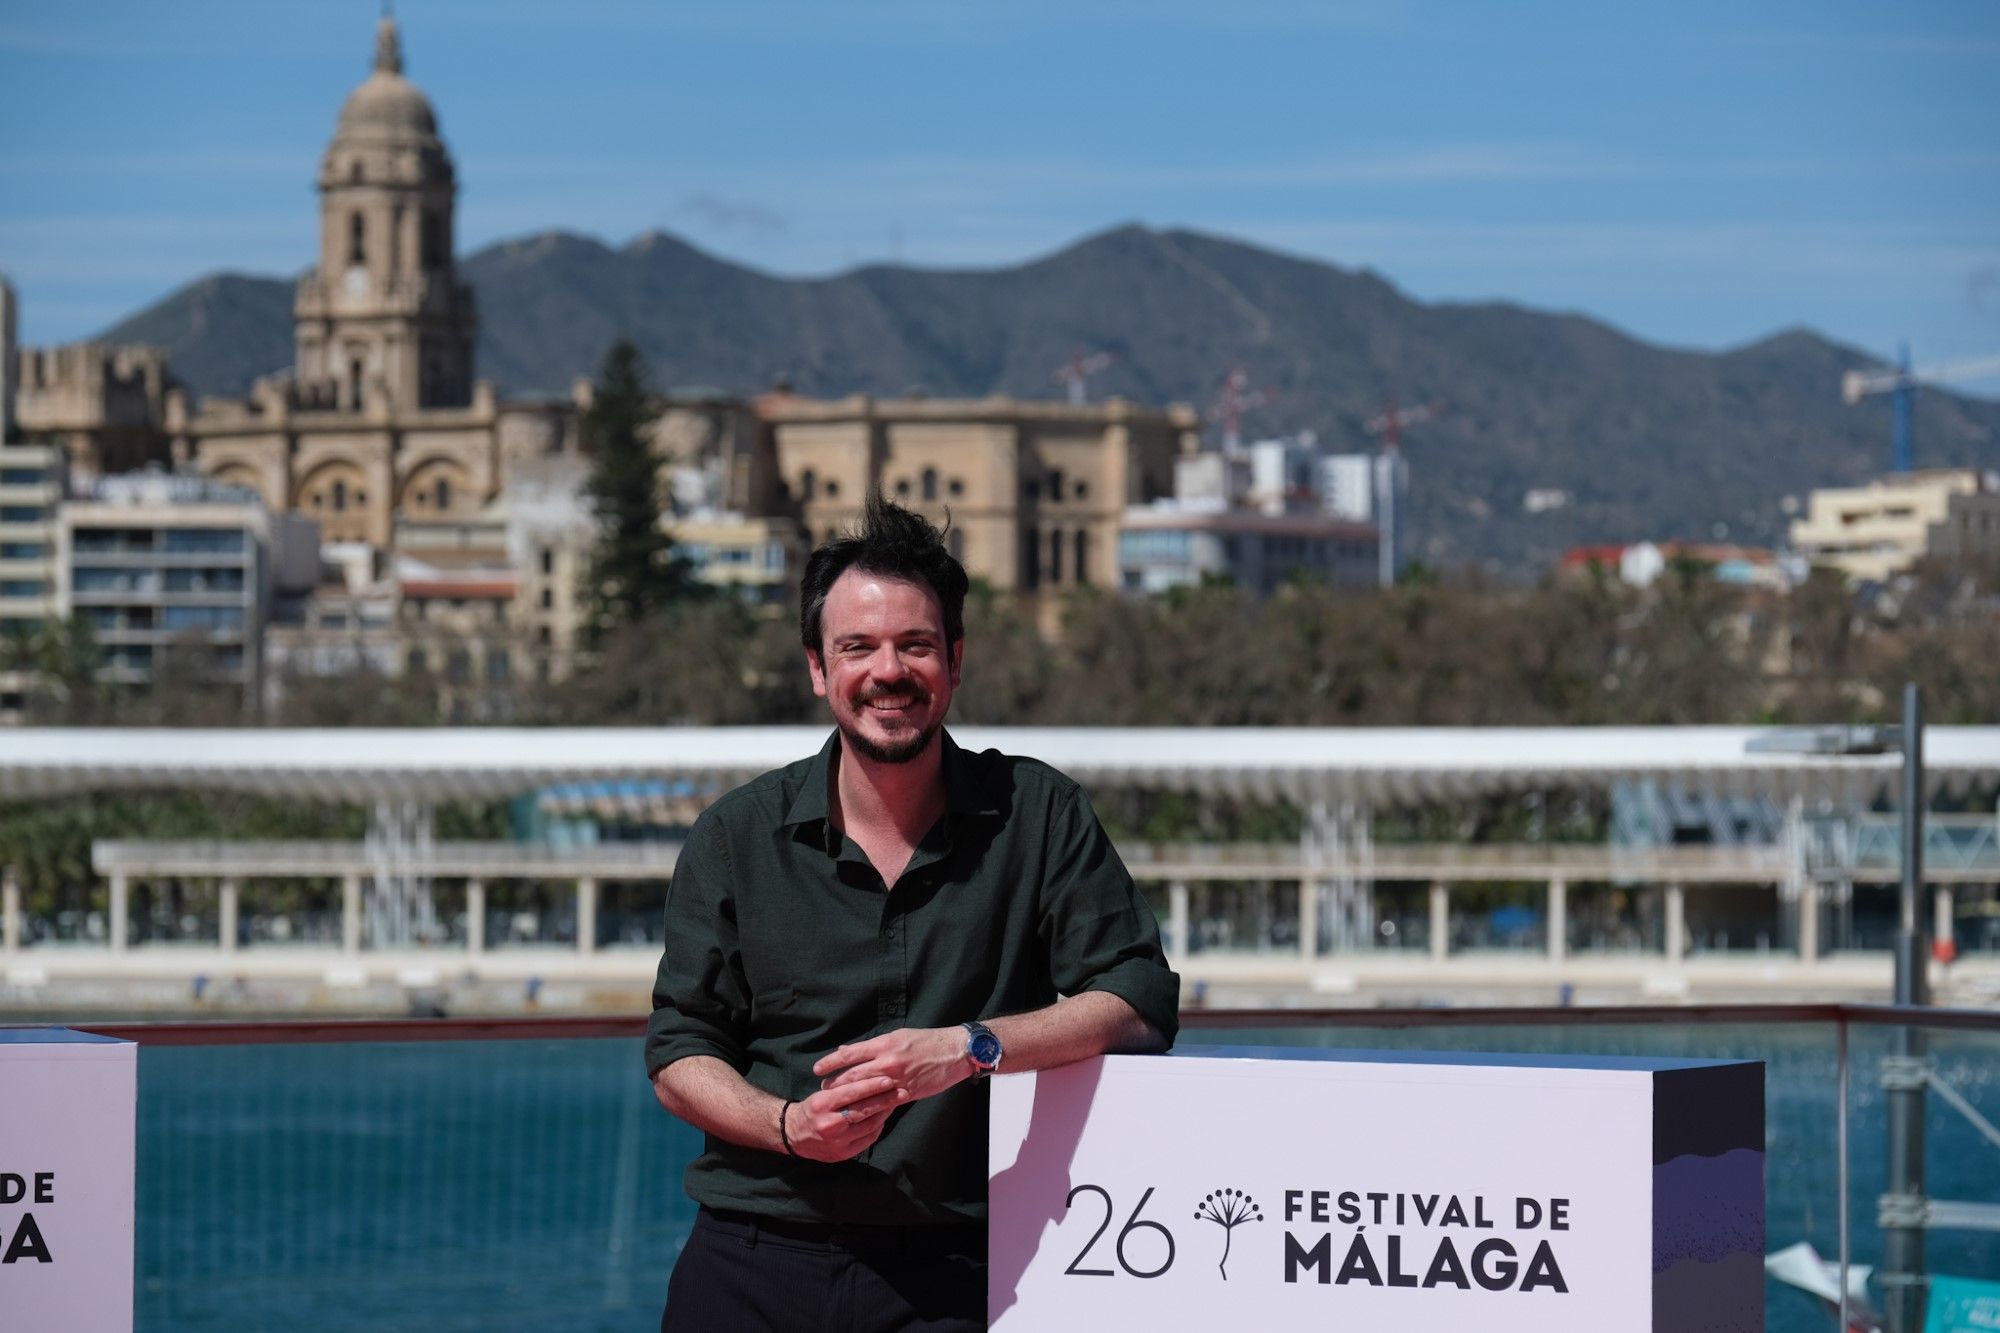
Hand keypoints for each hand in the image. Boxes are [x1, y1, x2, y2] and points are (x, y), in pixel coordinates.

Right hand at [784, 1075, 907, 1162]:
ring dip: (885, 1113)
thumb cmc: (811, 1109)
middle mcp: (829, 1123)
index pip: (851, 1092)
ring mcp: (837, 1141)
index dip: (872, 1085)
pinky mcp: (843, 1154)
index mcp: (822, 1103)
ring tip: (896, 1102)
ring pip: (869, 1125)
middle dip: (885, 1099)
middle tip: (901, 1091)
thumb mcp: (821, 1093)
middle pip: (863, 1110)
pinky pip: (867, 1140)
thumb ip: (842, 1082)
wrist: (792, 1135)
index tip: (888, 1079)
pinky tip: (884, 1117)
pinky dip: (878, 1127)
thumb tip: (863, 1065)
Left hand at [814, 1027, 969, 1104]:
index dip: (831, 1062)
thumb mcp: (897, 1036)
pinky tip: (860, 1114)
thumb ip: (872, 1046)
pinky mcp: (908, 1093)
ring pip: (866, 1092)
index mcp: (884, 1044)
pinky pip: (884, 1103)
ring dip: (849, 1099)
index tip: (818, 1069)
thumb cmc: (925, 1041)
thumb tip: (847, 1050)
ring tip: (837, 1104)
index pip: (850, 1054)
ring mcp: (898, 1079)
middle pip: (853, 1075)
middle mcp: (888, 1061)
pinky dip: (871, 1109)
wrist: (953, 1052)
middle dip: (835, 1084)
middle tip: (822, 1090)